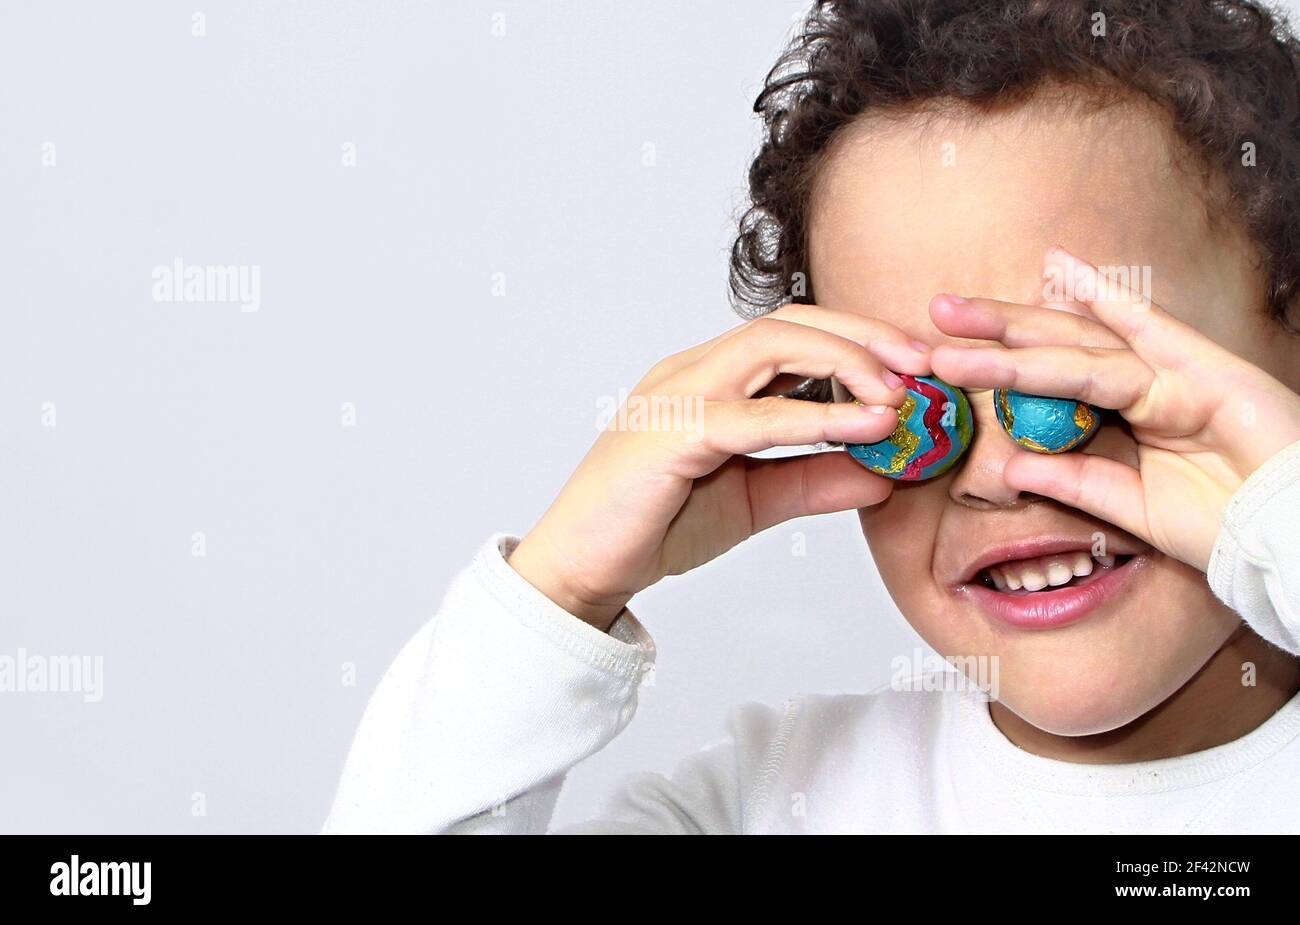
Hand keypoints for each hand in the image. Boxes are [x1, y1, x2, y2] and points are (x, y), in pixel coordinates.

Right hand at [509, 304, 931, 629]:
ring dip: (847, 362)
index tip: (917, 367)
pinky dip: (817, 417)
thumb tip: (885, 472)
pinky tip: (867, 427)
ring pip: (772, 347)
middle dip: (864, 335)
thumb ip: (814, 480)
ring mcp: (676, 395)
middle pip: (789, 323)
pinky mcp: (670, 434)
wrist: (581, 568)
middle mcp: (691, 371)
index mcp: (709, 378)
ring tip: (902, 393)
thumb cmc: (653, 526)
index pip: (792, 333)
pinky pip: (754, 415)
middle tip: (925, 366)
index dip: (859, 339)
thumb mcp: (753, 500)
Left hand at [929, 245, 1299, 571]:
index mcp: (1126, 419)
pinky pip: (1146, 330)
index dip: (1000, 365)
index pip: (1051, 384)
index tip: (945, 354)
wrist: (1290, 539)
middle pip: (1056, 349)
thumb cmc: (1223, 526)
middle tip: (934, 316)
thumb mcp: (1130, 508)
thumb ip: (1075, 482)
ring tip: (958, 318)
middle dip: (993, 333)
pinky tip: (1061, 267)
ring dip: (1016, 329)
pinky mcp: (1204, 371)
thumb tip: (1010, 469)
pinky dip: (1105, 297)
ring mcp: (1174, 373)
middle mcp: (1145, 387)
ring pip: (1079, 345)